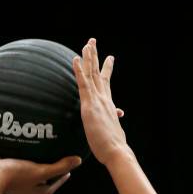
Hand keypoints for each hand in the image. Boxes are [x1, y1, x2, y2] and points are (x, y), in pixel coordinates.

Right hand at [0, 155, 81, 193]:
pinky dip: (20, 155)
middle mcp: (25, 186)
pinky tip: (20, 145)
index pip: (53, 186)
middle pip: (40, 179)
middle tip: (55, 160)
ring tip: (39, 150)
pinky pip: (15, 162)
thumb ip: (59, 167)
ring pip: (27, 170)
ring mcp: (13, 179)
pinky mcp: (3, 170)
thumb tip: (78, 161)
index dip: (61, 179)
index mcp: (35, 189)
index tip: (68, 171)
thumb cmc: (15, 175)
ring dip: (33, 162)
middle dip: (48, 171)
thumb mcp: (41, 171)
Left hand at [73, 38, 128, 165]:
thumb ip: (111, 123)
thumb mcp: (112, 131)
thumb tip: (116, 118)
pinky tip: (75, 59)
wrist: (116, 151)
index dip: (106, 70)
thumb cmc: (113, 147)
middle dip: (96, 57)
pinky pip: (83, 84)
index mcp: (108, 105)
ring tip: (87, 43)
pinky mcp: (90, 105)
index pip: (106, 84)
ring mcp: (98, 101)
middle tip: (93, 42)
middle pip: (98, 74)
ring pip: (92, 74)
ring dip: (89, 58)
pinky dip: (79, 71)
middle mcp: (104, 99)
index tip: (109, 58)